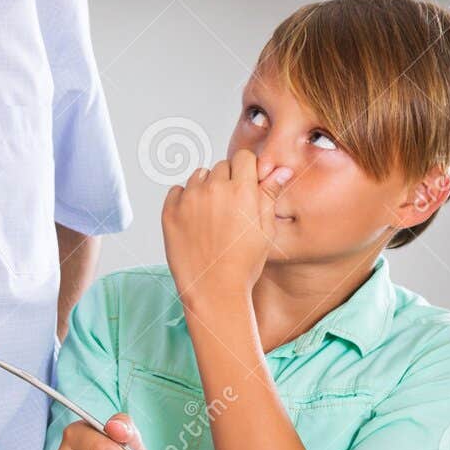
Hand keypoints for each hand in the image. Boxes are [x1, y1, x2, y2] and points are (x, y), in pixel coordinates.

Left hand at [162, 151, 292, 307]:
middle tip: (230, 209)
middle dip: (227, 181)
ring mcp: (188, 200)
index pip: (243, 158)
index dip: (247, 171)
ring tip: (212, 216)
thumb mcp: (265, 230)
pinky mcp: (169, 212)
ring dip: (206, 188)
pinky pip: (177, 191)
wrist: (214, 291)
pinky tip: (194, 221)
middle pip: (221, 167)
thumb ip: (269, 195)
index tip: (246, 185)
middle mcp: (213, 189)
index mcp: (241, 190)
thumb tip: (280, 170)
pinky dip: (184, 200)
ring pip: (199, 176)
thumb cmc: (244, 264)